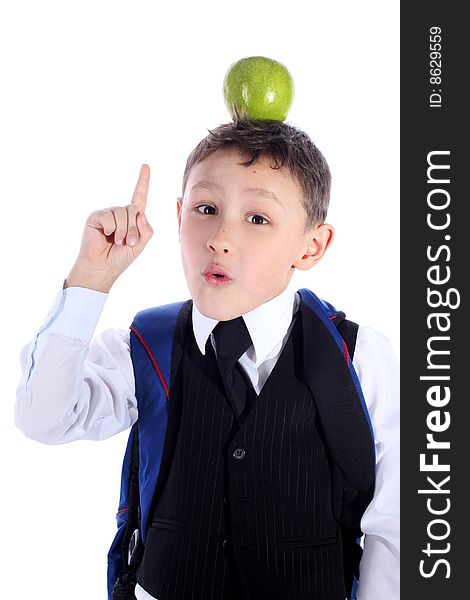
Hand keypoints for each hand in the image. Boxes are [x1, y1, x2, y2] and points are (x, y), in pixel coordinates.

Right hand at [65, 164, 153, 291]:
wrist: (102, 268)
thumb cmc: (120, 257)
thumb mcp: (141, 245)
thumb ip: (146, 229)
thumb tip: (141, 213)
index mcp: (132, 218)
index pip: (139, 197)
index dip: (143, 181)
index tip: (146, 166)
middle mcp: (120, 213)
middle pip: (134, 209)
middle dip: (134, 229)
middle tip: (127, 243)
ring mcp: (107, 213)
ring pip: (122, 213)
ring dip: (123, 231)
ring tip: (116, 242)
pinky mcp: (96, 216)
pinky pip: (109, 217)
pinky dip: (110, 229)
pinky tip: (104, 236)